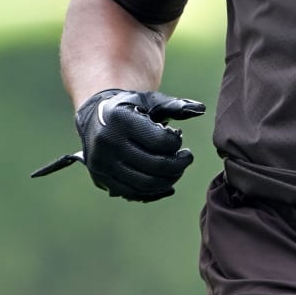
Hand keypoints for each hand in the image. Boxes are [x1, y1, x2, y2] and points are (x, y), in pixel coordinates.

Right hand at [30, 88, 206, 201]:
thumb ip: (175, 106)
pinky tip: (165, 182)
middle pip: (154, 165)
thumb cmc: (129, 107)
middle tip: (186, 158)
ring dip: (168, 180)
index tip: (179, 138)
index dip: (176, 143)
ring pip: (145, 184)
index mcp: (120, 120)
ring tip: (176, 169)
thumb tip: (200, 109)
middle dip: (178, 164)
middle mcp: (107, 143)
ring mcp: (102, 164)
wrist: (95, 118)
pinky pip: (133, 193)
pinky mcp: (101, 179)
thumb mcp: (149, 101)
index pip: (159, 141)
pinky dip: (153, 191)